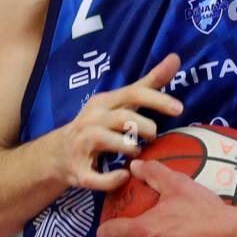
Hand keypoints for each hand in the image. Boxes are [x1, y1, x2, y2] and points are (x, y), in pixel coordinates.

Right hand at [46, 53, 181, 191]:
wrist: (56, 153)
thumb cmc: (97, 124)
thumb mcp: (120, 102)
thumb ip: (148, 83)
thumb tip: (175, 58)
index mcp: (104, 102)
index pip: (133, 93)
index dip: (157, 100)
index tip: (179, 108)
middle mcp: (91, 119)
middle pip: (123, 116)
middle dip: (145, 126)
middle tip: (154, 136)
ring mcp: (81, 144)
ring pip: (107, 140)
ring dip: (129, 147)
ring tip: (138, 151)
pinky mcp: (77, 170)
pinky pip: (96, 177)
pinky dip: (112, 178)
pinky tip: (124, 175)